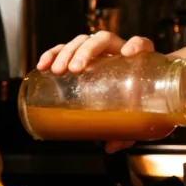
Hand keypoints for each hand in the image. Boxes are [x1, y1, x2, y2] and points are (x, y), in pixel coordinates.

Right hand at [36, 32, 154, 152]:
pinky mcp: (82, 56)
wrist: (138, 92)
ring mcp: (100, 51)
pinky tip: (43, 65)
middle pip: (104, 39)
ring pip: (83, 40)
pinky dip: (53, 53)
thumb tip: (111, 146)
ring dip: (68, 52)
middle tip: (75, 68)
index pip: (142, 44)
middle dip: (87, 50)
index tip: (127, 52)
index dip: (136, 44)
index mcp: (139, 60)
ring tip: (57, 70)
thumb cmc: (139, 102)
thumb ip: (128, 132)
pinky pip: (66, 48)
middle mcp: (119, 51)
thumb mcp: (137, 117)